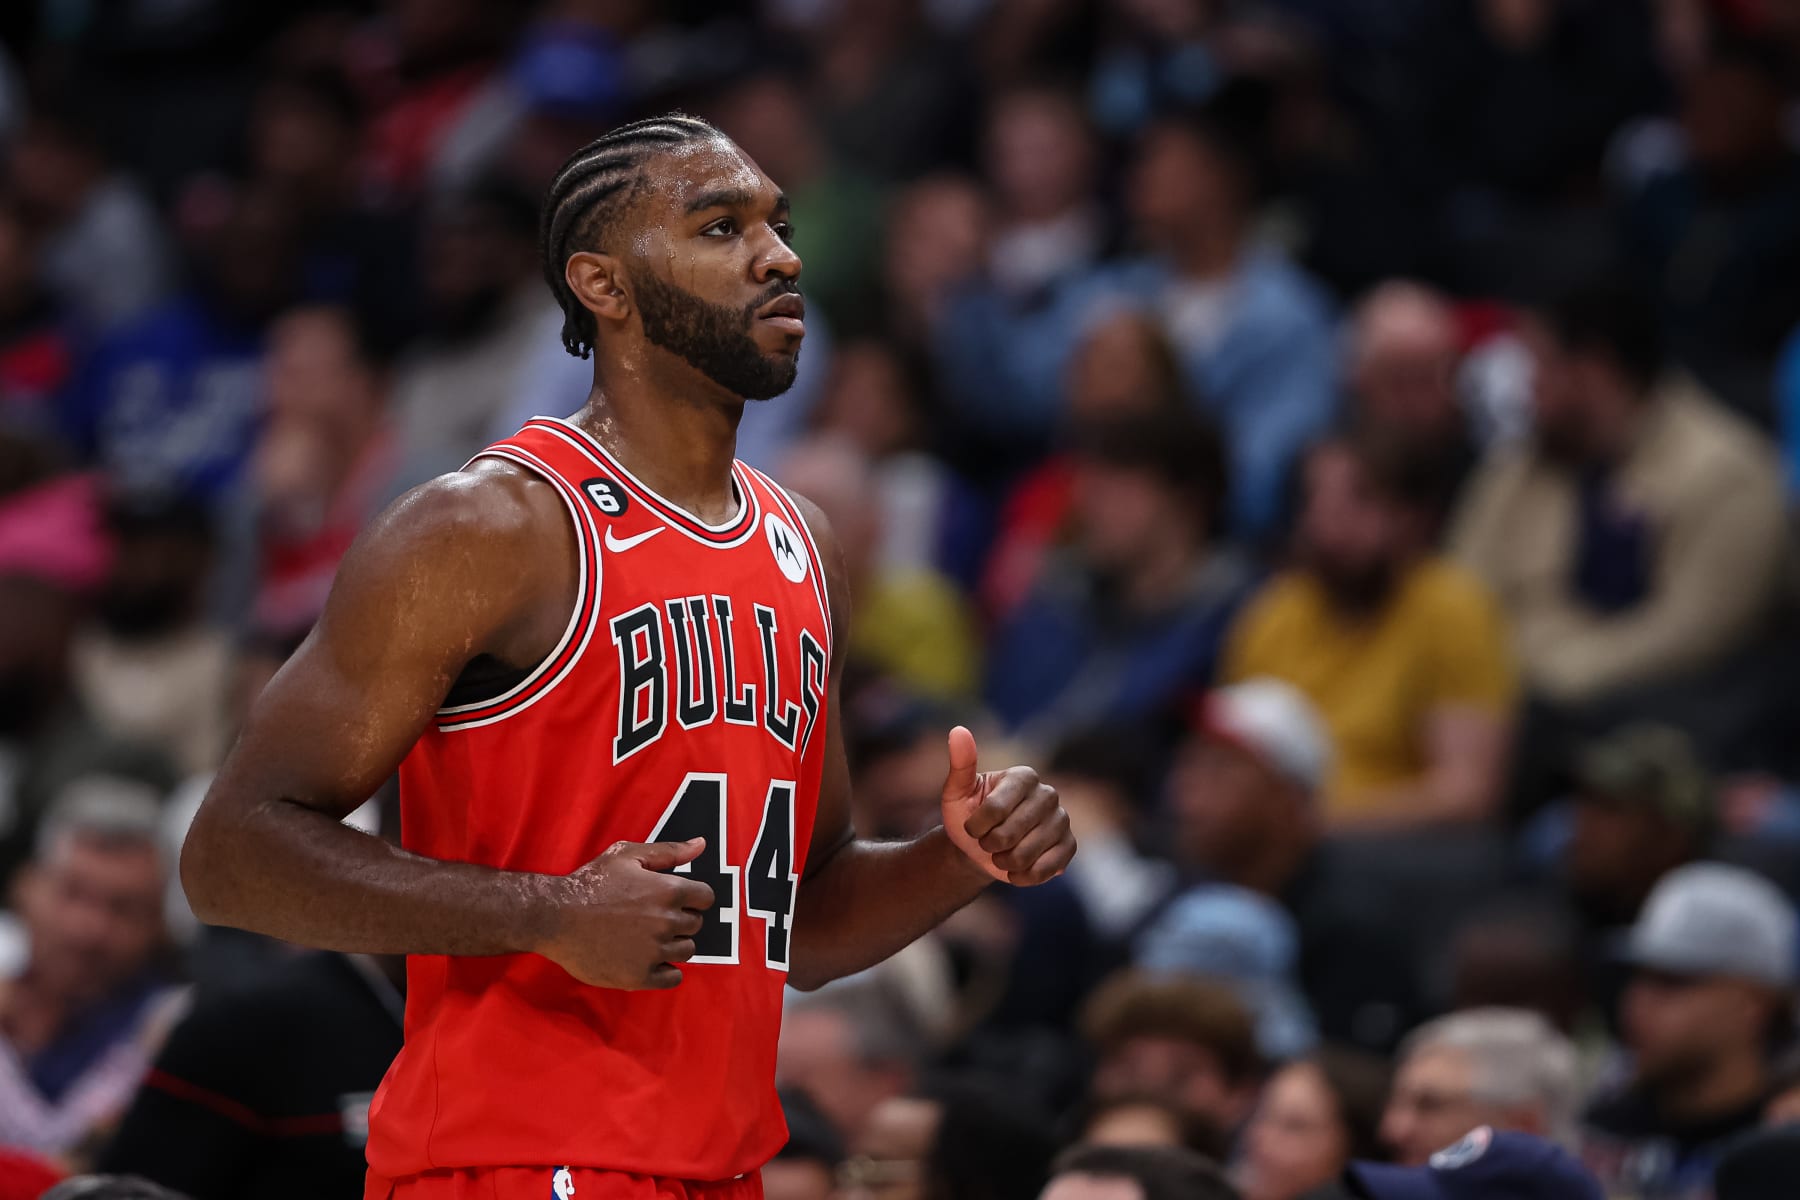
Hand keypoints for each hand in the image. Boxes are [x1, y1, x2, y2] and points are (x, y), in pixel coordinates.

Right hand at [535, 838, 715, 988]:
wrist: (555, 918)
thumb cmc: (591, 883)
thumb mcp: (627, 856)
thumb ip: (668, 851)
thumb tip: (700, 844)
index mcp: (668, 891)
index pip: (706, 898)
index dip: (693, 897)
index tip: (676, 900)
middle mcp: (666, 922)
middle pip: (696, 925)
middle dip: (681, 920)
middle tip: (654, 918)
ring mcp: (654, 951)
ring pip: (686, 951)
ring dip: (674, 944)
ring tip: (648, 938)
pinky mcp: (640, 976)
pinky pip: (672, 978)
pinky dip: (666, 970)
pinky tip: (650, 960)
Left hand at [939, 725, 1074, 885]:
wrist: (980, 847)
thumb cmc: (967, 815)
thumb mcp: (957, 792)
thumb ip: (960, 764)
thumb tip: (958, 730)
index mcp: (1023, 776)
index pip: (995, 808)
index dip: (976, 826)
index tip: (971, 827)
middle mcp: (1048, 794)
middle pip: (1010, 833)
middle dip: (989, 845)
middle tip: (986, 842)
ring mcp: (1062, 820)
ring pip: (1027, 854)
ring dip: (1004, 862)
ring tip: (1000, 855)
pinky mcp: (1069, 845)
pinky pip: (1046, 869)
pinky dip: (1024, 876)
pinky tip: (1015, 870)